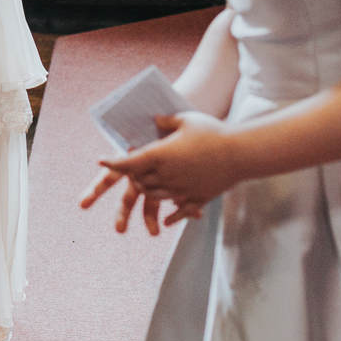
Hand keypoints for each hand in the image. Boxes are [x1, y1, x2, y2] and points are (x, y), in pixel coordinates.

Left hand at [79, 112, 238, 235]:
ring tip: (145, 186)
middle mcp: (166, 175)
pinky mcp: (196, 199)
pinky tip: (165, 220)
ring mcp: (181, 189)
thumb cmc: (213, 132)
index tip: (101, 161)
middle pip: (139, 181)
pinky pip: (177, 211)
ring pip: (155, 196)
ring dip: (147, 192)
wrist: (240, 153)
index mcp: (160, 155)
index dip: (112, 162)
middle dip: (132, 176)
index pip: (128, 163)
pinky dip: (169, 216)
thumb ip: (166, 122)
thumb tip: (155, 120)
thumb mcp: (186, 120)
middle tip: (130, 169)